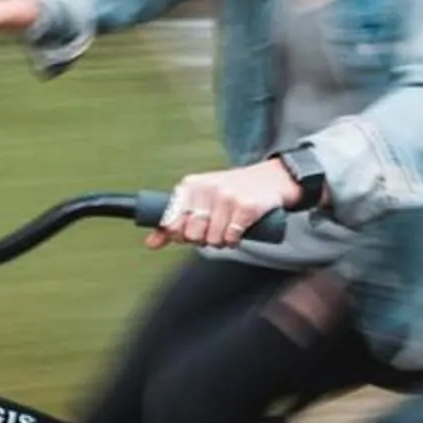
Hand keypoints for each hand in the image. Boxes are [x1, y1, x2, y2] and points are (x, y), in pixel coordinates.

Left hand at [150, 160, 295, 250]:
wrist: (272, 179)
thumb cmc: (231, 192)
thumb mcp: (200, 199)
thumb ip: (174, 220)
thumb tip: (150, 244)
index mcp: (191, 185)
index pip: (171, 221)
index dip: (179, 234)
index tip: (188, 234)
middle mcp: (207, 189)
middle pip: (192, 235)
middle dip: (202, 240)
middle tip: (213, 232)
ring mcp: (227, 197)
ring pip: (213, 239)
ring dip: (221, 242)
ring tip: (228, 230)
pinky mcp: (246, 207)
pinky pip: (232, 238)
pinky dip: (235, 241)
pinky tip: (239, 232)